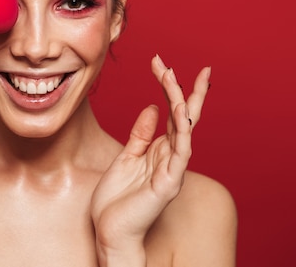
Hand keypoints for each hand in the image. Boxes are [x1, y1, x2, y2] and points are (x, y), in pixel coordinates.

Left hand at [91, 55, 210, 252]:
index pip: (173, 113)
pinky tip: (179, 112)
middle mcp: (171, 157)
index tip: (161, 63)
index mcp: (161, 150)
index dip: (170, 88)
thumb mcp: (126, 157)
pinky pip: (179, 153)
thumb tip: (152, 107)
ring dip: (181, 103)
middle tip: (185, 66)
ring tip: (174, 79)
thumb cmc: (117, 199)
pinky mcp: (168, 184)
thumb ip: (140, 134)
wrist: (110, 231)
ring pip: (184, 130)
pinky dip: (181, 132)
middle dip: (185, 90)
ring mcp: (172, 170)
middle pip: (185, 117)